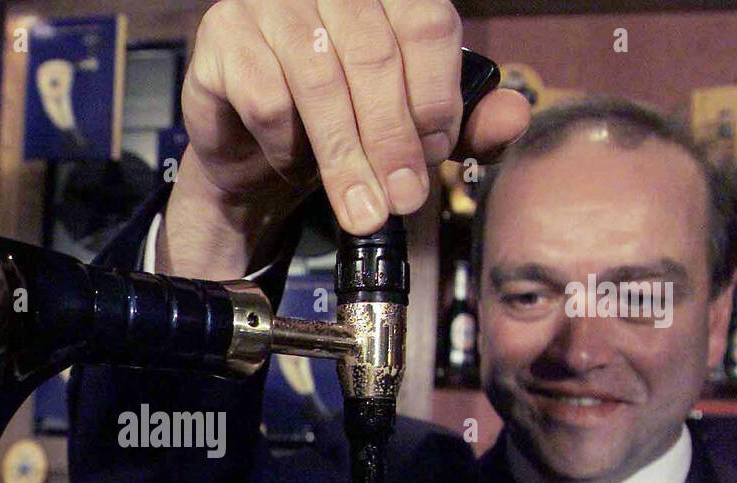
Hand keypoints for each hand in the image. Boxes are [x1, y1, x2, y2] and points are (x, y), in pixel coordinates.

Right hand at [160, 0, 529, 278]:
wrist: (254, 149)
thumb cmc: (335, 124)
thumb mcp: (409, 128)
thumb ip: (464, 121)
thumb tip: (514, 119)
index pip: (426, 23)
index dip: (434, 95)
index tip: (434, 156)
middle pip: (375, 55)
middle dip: (392, 141)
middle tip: (402, 200)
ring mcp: (270, 2)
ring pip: (320, 81)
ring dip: (345, 158)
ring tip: (361, 209)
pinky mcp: (223, 38)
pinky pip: (266, 98)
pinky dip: (288, 146)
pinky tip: (295, 163)